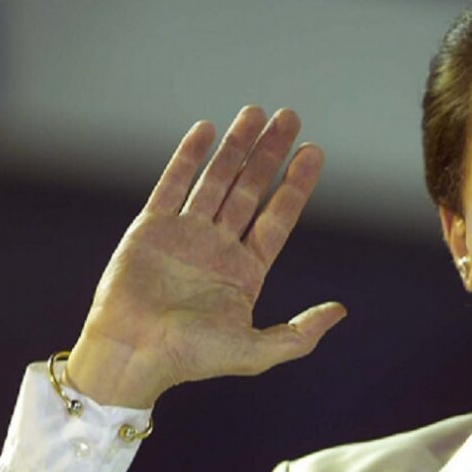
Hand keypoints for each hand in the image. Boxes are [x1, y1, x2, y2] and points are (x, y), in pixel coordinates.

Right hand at [66, 106, 345, 407]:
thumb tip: (341, 312)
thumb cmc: (190, 359)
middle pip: (251, 189)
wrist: (130, 357)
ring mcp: (185, 234)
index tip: (313, 151)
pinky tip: (207, 129)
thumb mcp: (256, 352)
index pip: (278, 217)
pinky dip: (188, 157)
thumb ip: (300, 334)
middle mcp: (218, 247)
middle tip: (289, 118)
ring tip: (255, 113)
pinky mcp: (150, 228)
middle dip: (270, 153)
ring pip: (216, 181)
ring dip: (235, 146)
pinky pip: (173, 185)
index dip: (296, 184)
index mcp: (245, 270)